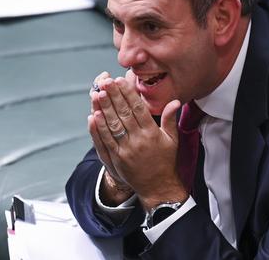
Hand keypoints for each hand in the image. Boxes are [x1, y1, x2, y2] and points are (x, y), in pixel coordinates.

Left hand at [91, 73, 185, 210]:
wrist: (158, 187)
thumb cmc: (165, 161)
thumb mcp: (172, 139)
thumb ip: (170, 119)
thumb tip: (175, 101)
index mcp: (152, 133)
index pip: (138, 109)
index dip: (128, 94)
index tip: (121, 81)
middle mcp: (138, 141)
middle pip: (123, 114)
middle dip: (113, 96)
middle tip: (105, 82)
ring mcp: (125, 150)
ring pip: (112, 126)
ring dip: (103, 109)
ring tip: (97, 94)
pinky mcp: (116, 159)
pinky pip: (105, 141)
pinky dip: (98, 129)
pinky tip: (93, 116)